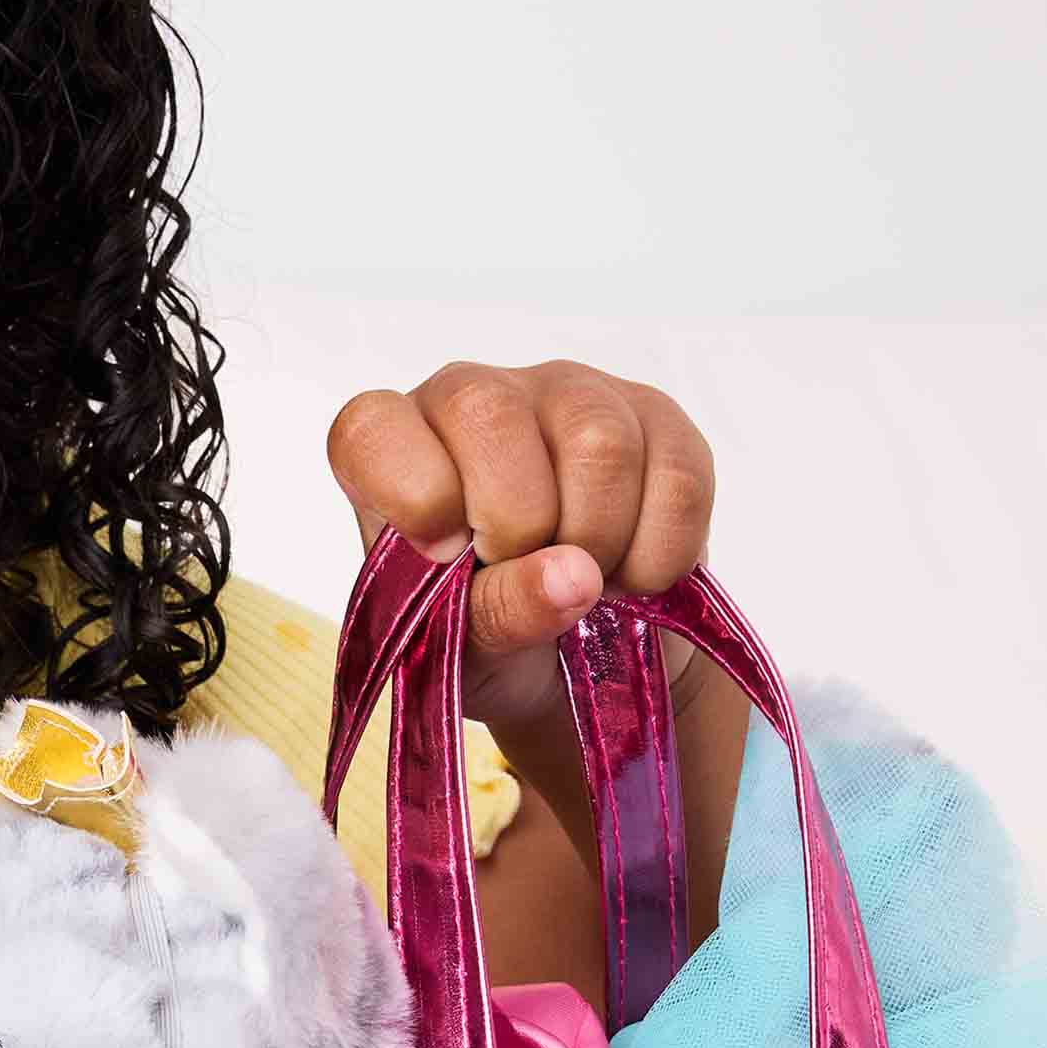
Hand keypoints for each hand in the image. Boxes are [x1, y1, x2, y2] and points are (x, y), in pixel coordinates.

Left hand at [327, 359, 718, 731]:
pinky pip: (676, 474)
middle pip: (490, 414)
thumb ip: (494, 613)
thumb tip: (571, 576)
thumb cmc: (490, 635)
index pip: (370, 428)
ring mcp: (567, 394)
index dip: (414, 495)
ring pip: (596, 441)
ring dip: (598, 541)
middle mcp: (471, 398)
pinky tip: (632, 573)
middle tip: (525, 572)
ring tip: (583, 580)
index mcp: (393, 447)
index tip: (447, 556)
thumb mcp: (463, 649)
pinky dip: (659, 553)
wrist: (578, 653)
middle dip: (518, 523)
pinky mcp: (654, 415)